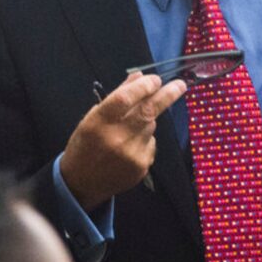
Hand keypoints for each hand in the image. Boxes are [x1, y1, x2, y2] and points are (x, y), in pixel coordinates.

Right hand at [59, 72, 185, 209]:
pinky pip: (151, 143)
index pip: (125, 99)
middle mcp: (116, 139)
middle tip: (180, 85)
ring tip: (129, 129)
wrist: (81, 185)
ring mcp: (131, 154)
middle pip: (148, 111)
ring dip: (146, 120)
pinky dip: (145, 139)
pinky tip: (129, 147)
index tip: (155, 79)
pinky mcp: (141, 166)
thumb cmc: (84, 146)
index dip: (143, 87)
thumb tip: (139, 77)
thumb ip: (117, 97)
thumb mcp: (92, 118)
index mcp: (98, 123)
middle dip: (167, 95)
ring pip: (150, 126)